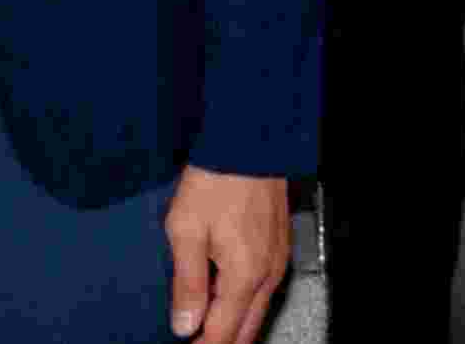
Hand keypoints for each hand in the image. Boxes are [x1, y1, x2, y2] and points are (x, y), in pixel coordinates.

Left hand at [164, 165, 289, 343]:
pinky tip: (225, 301)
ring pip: (257, 313)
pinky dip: (244, 306)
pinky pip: (263, 291)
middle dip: (219, 343)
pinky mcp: (278, 246)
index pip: (222, 334)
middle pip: (246, 331)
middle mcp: (267, 273)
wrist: (250, 140)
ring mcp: (277, 260)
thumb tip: (185, 325)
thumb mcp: (186, 231)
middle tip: (193, 343)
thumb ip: (188, 284)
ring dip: (232, 327)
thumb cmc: (216, 181)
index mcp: (244, 275)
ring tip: (203, 329)